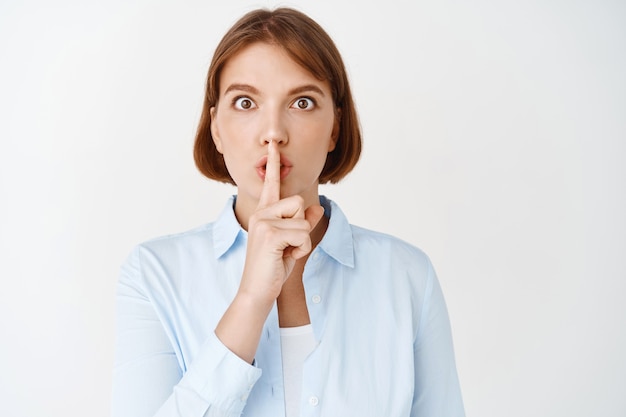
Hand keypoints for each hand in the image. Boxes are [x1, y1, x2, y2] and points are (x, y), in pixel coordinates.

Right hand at [238, 140, 323, 303]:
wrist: (257, 291)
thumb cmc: (273, 268)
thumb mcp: (294, 243)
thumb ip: (304, 223)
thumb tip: (317, 207)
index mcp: (264, 213)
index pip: (271, 185)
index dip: (273, 164)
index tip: (274, 145)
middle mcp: (261, 213)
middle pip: (298, 203)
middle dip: (301, 227)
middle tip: (287, 246)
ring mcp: (263, 222)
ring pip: (303, 220)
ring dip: (302, 241)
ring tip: (285, 253)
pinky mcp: (269, 234)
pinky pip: (302, 233)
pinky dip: (300, 249)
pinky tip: (285, 258)